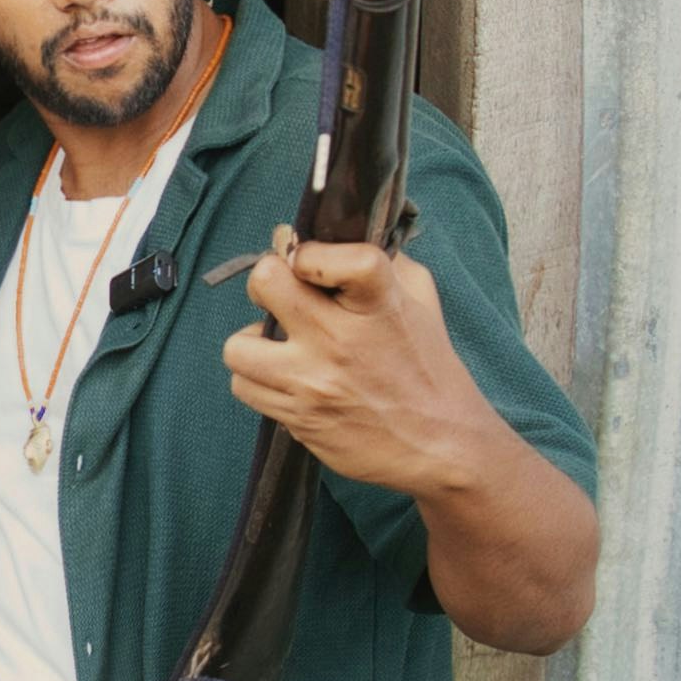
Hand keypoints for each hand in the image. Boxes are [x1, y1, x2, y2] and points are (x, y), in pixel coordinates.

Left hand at [220, 236, 492, 495]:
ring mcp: (313, 382)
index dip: (306, 251)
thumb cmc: (430, 366)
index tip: (310, 262)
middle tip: (282, 296)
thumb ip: (385, 263)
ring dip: (253, 341)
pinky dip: (257, 379)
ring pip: (239, 345)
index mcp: (378, 303)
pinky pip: (244, 386)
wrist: (441, 446)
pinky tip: (284, 378)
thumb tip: (342, 234)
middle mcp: (340, 340)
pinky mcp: (298, 418)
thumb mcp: (420, 301)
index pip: (323, 254)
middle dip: (267, 282)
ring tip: (278, 346)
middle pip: (265, 282)